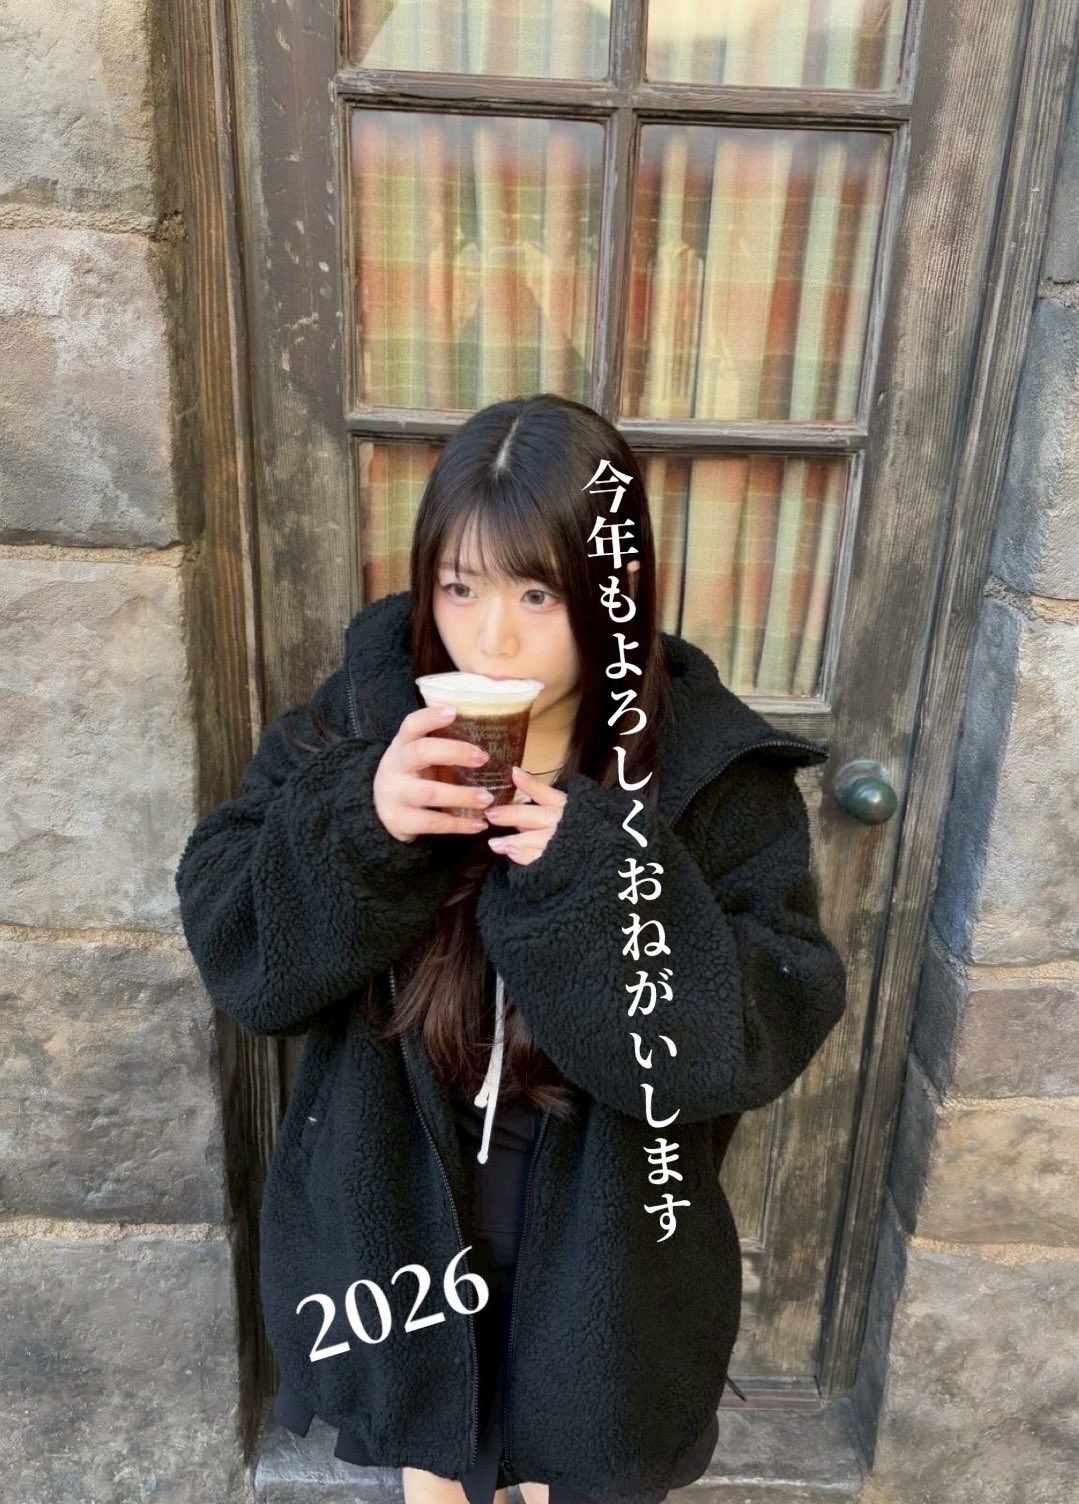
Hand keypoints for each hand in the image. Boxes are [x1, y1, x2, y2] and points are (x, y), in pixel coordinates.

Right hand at [372, 705, 495, 842]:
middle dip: (454, 752)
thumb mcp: (419, 756)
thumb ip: (443, 746)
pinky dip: (459, 824)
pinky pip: (432, 823)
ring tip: (487, 799)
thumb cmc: (414, 776)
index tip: (453, 712)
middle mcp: (394, 766)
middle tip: (483, 758)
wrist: (383, 810)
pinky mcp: (399, 821)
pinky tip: (479, 824)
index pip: (411, 725)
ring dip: (462, 795)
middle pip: (421, 752)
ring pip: (429, 793)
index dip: (430, 717)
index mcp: (401, 745)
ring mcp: (394, 795)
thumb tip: (492, 733)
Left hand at [482, 766, 567, 865]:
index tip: (514, 773)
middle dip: (512, 815)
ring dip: (514, 841)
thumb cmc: (573, 823)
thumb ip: (538, 801)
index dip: (530, 784)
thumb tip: (513, 792)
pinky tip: (510, 854)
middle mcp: (560, 822)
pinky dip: (525, 856)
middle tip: (491, 814)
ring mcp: (559, 842)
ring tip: (494, 843)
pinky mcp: (557, 860)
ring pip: (535, 839)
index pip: (544, 792)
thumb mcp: (561, 807)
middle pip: (534, 816)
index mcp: (562, 805)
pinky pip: (540, 858)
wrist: (593, 848)